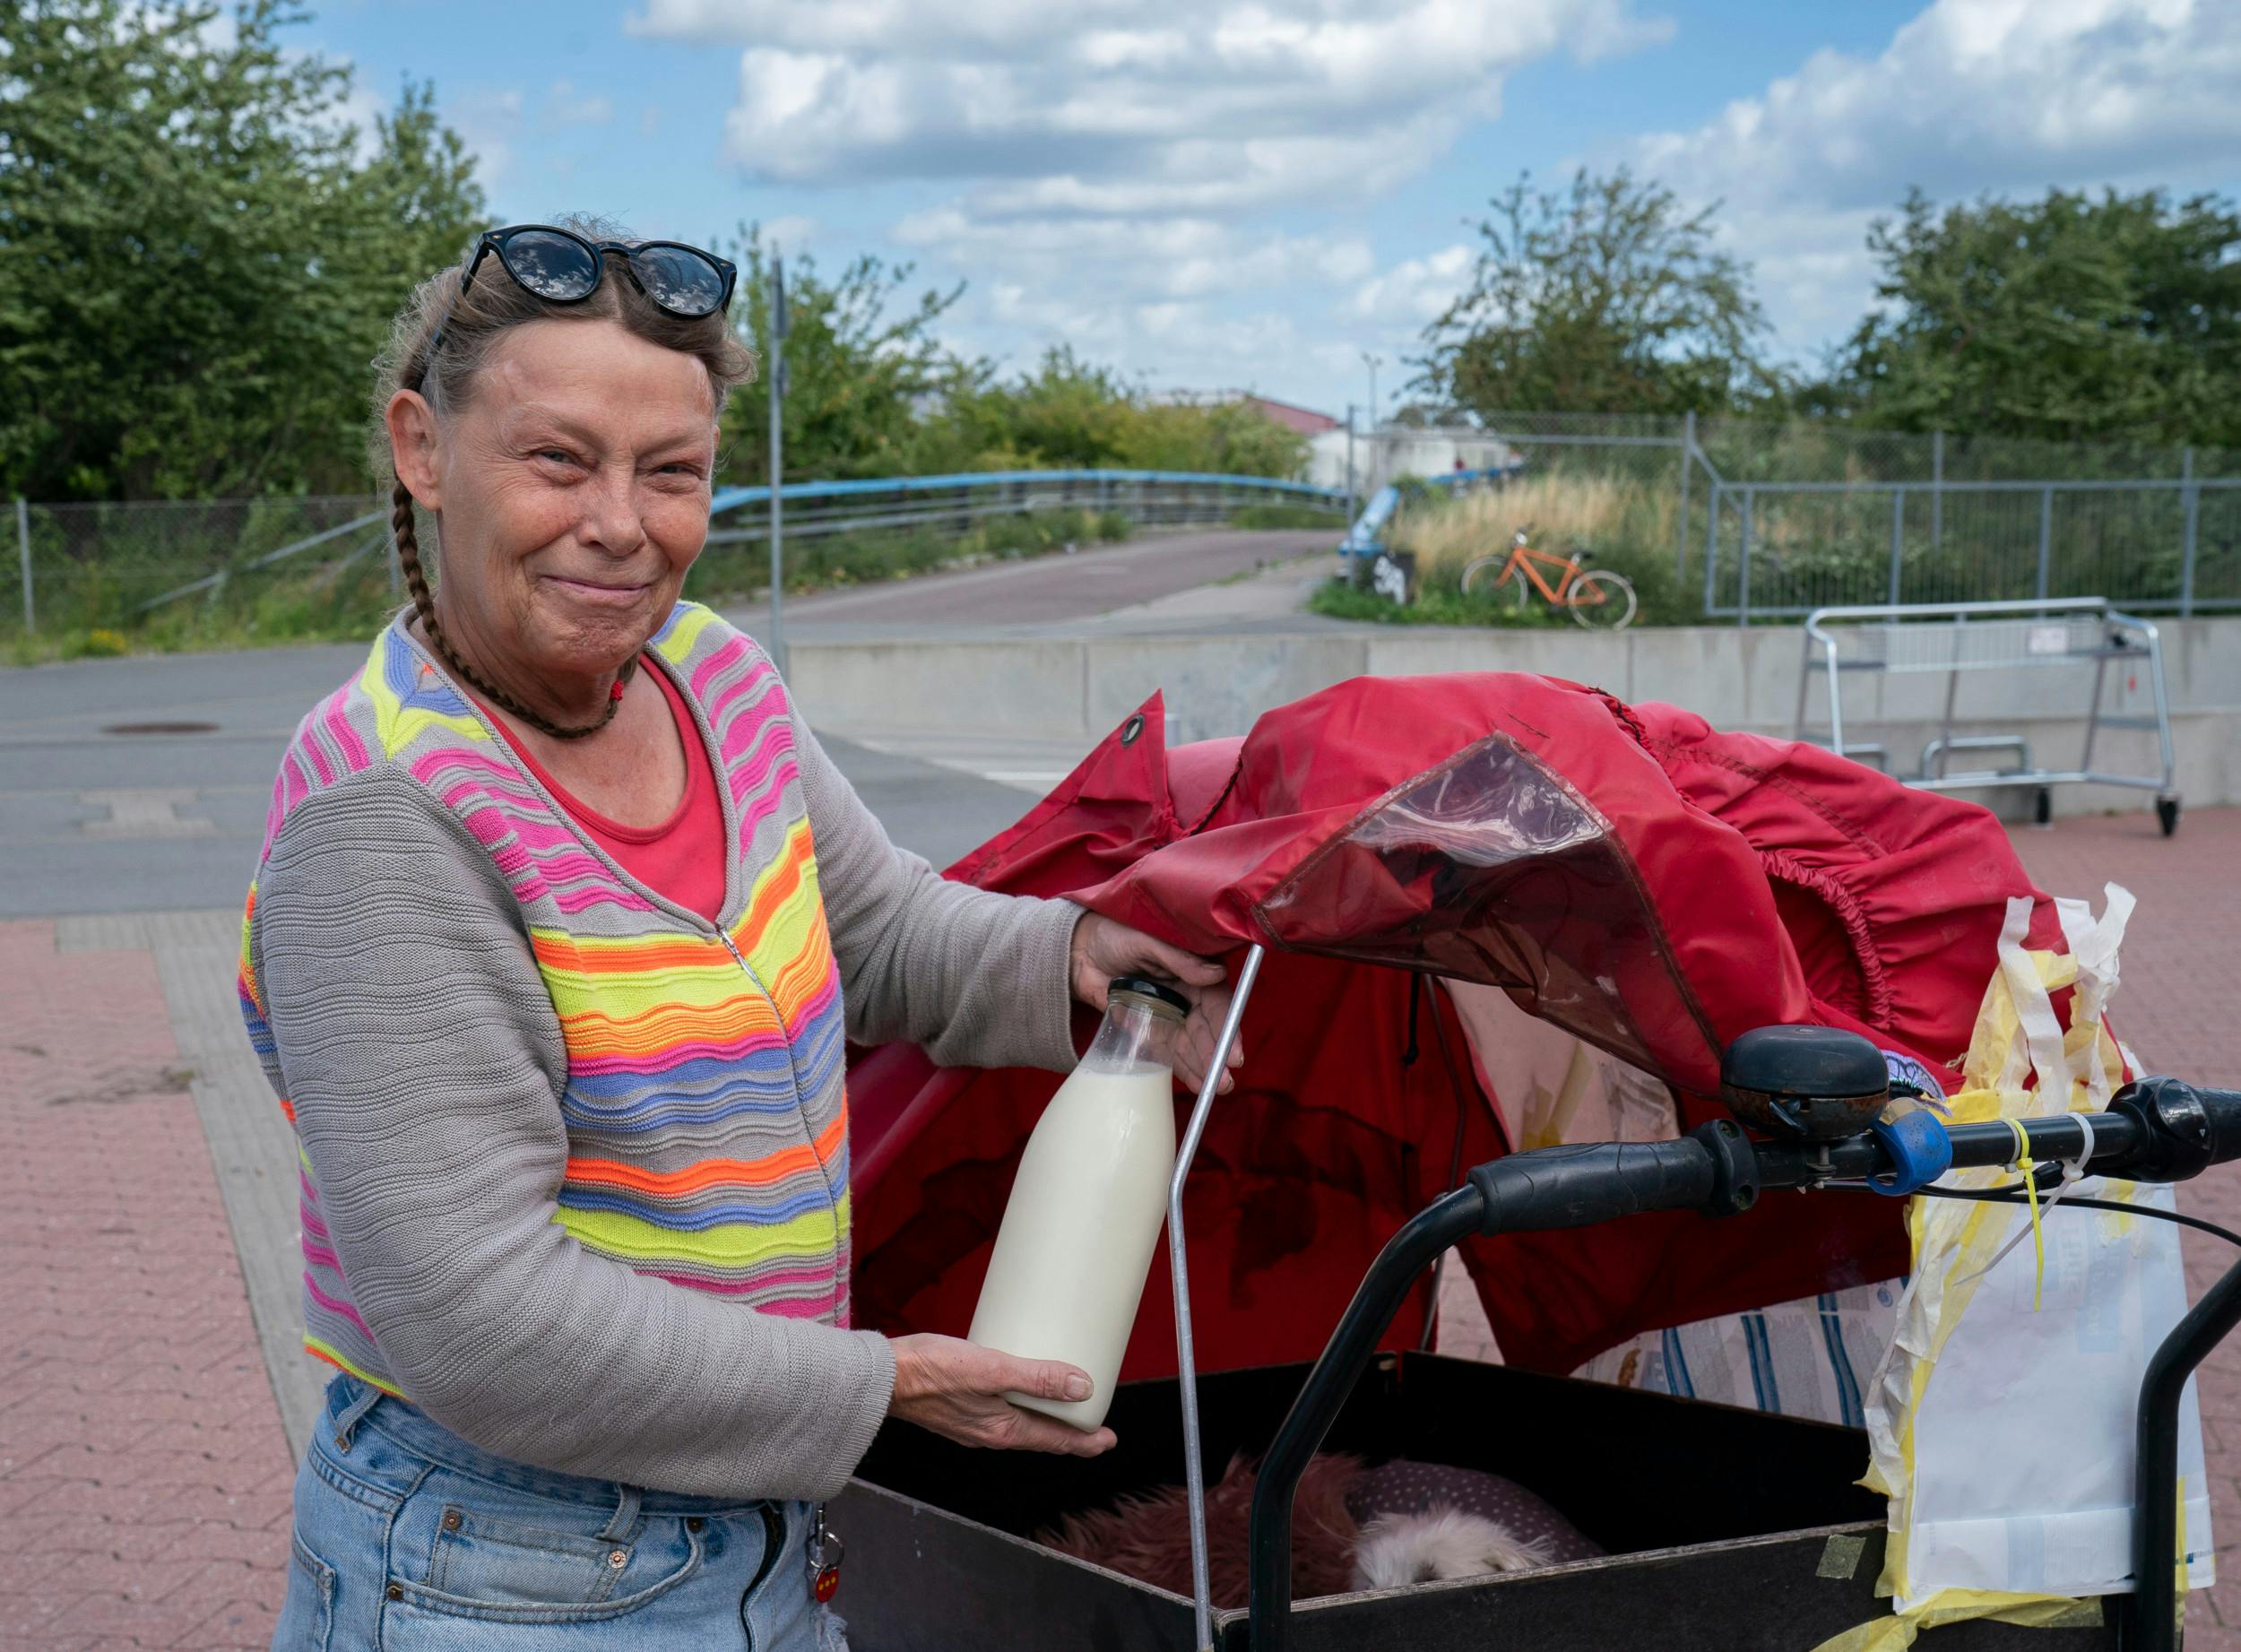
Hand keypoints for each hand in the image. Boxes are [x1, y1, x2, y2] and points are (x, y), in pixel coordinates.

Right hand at [887, 1334, 1117, 1455]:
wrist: (882, 1379)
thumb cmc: (931, 1372)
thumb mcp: (992, 1369)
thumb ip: (1037, 1377)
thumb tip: (1081, 1385)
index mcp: (1003, 1430)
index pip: (1056, 1441)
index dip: (1086, 1441)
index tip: (1108, 1439)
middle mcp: (990, 1434)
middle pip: (1041, 1434)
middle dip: (1068, 1429)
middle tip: (1091, 1419)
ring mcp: (973, 1424)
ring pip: (1020, 1423)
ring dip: (1044, 1415)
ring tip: (1059, 1400)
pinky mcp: (958, 1410)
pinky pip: (1000, 1411)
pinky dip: (1019, 1403)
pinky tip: (1015, 1383)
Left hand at [1068, 911, 1244, 1094]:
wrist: (1079, 951)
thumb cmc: (1116, 936)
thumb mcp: (1147, 942)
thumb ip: (1179, 959)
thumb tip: (1215, 974)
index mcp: (1193, 971)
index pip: (1217, 1002)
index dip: (1227, 1026)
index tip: (1232, 1052)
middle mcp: (1186, 996)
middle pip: (1208, 1029)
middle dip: (1218, 1055)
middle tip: (1224, 1080)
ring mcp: (1169, 1015)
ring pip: (1192, 1045)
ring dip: (1205, 1067)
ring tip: (1215, 1089)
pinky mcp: (1150, 1030)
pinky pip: (1170, 1052)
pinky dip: (1184, 1068)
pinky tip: (1197, 1083)